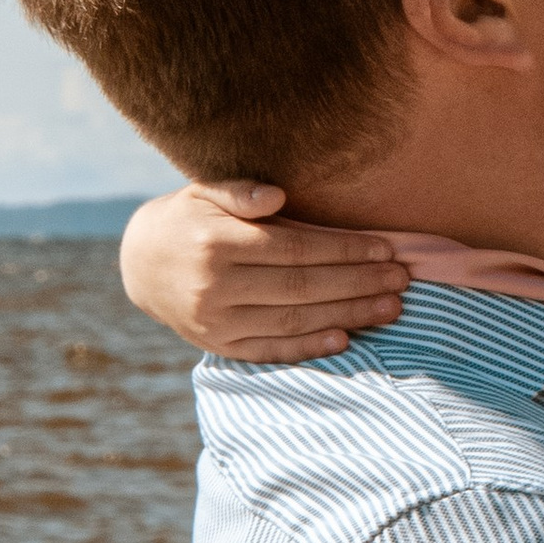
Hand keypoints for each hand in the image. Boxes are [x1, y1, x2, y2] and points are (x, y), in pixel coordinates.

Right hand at [116, 183, 406, 359]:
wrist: (141, 265)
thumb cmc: (189, 219)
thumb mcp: (204, 192)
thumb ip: (240, 191)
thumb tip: (278, 195)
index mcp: (216, 242)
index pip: (295, 249)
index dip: (344, 250)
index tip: (385, 248)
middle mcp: (214, 286)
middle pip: (302, 287)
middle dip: (359, 283)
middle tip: (402, 280)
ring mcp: (216, 322)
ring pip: (294, 321)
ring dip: (348, 315)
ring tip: (390, 307)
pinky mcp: (219, 347)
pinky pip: (271, 351)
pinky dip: (309, 347)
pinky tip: (346, 339)